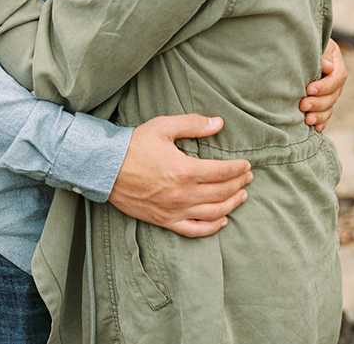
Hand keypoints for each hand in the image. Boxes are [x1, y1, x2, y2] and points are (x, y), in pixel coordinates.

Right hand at [109, 114, 251, 237]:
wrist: (105, 167)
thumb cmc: (134, 145)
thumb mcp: (164, 126)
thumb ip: (193, 124)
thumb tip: (218, 123)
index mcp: (185, 170)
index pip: (222, 172)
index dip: (238, 168)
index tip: (247, 164)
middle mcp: (183, 194)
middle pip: (222, 192)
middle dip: (239, 184)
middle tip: (248, 177)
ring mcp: (174, 210)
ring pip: (213, 213)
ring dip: (231, 204)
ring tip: (242, 196)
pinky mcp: (165, 220)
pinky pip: (194, 230)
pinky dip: (212, 227)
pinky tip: (222, 220)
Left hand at [300, 38, 346, 130]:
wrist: (294, 44)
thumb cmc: (302, 41)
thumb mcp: (315, 43)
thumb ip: (321, 55)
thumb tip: (328, 68)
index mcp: (336, 63)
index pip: (337, 78)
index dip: (324, 86)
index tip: (309, 89)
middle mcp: (335, 78)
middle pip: (334, 95)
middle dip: (319, 102)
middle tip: (302, 105)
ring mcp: (330, 90)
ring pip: (330, 106)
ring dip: (320, 114)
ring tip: (307, 120)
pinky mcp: (322, 100)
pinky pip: (326, 113)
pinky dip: (322, 121)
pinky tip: (316, 128)